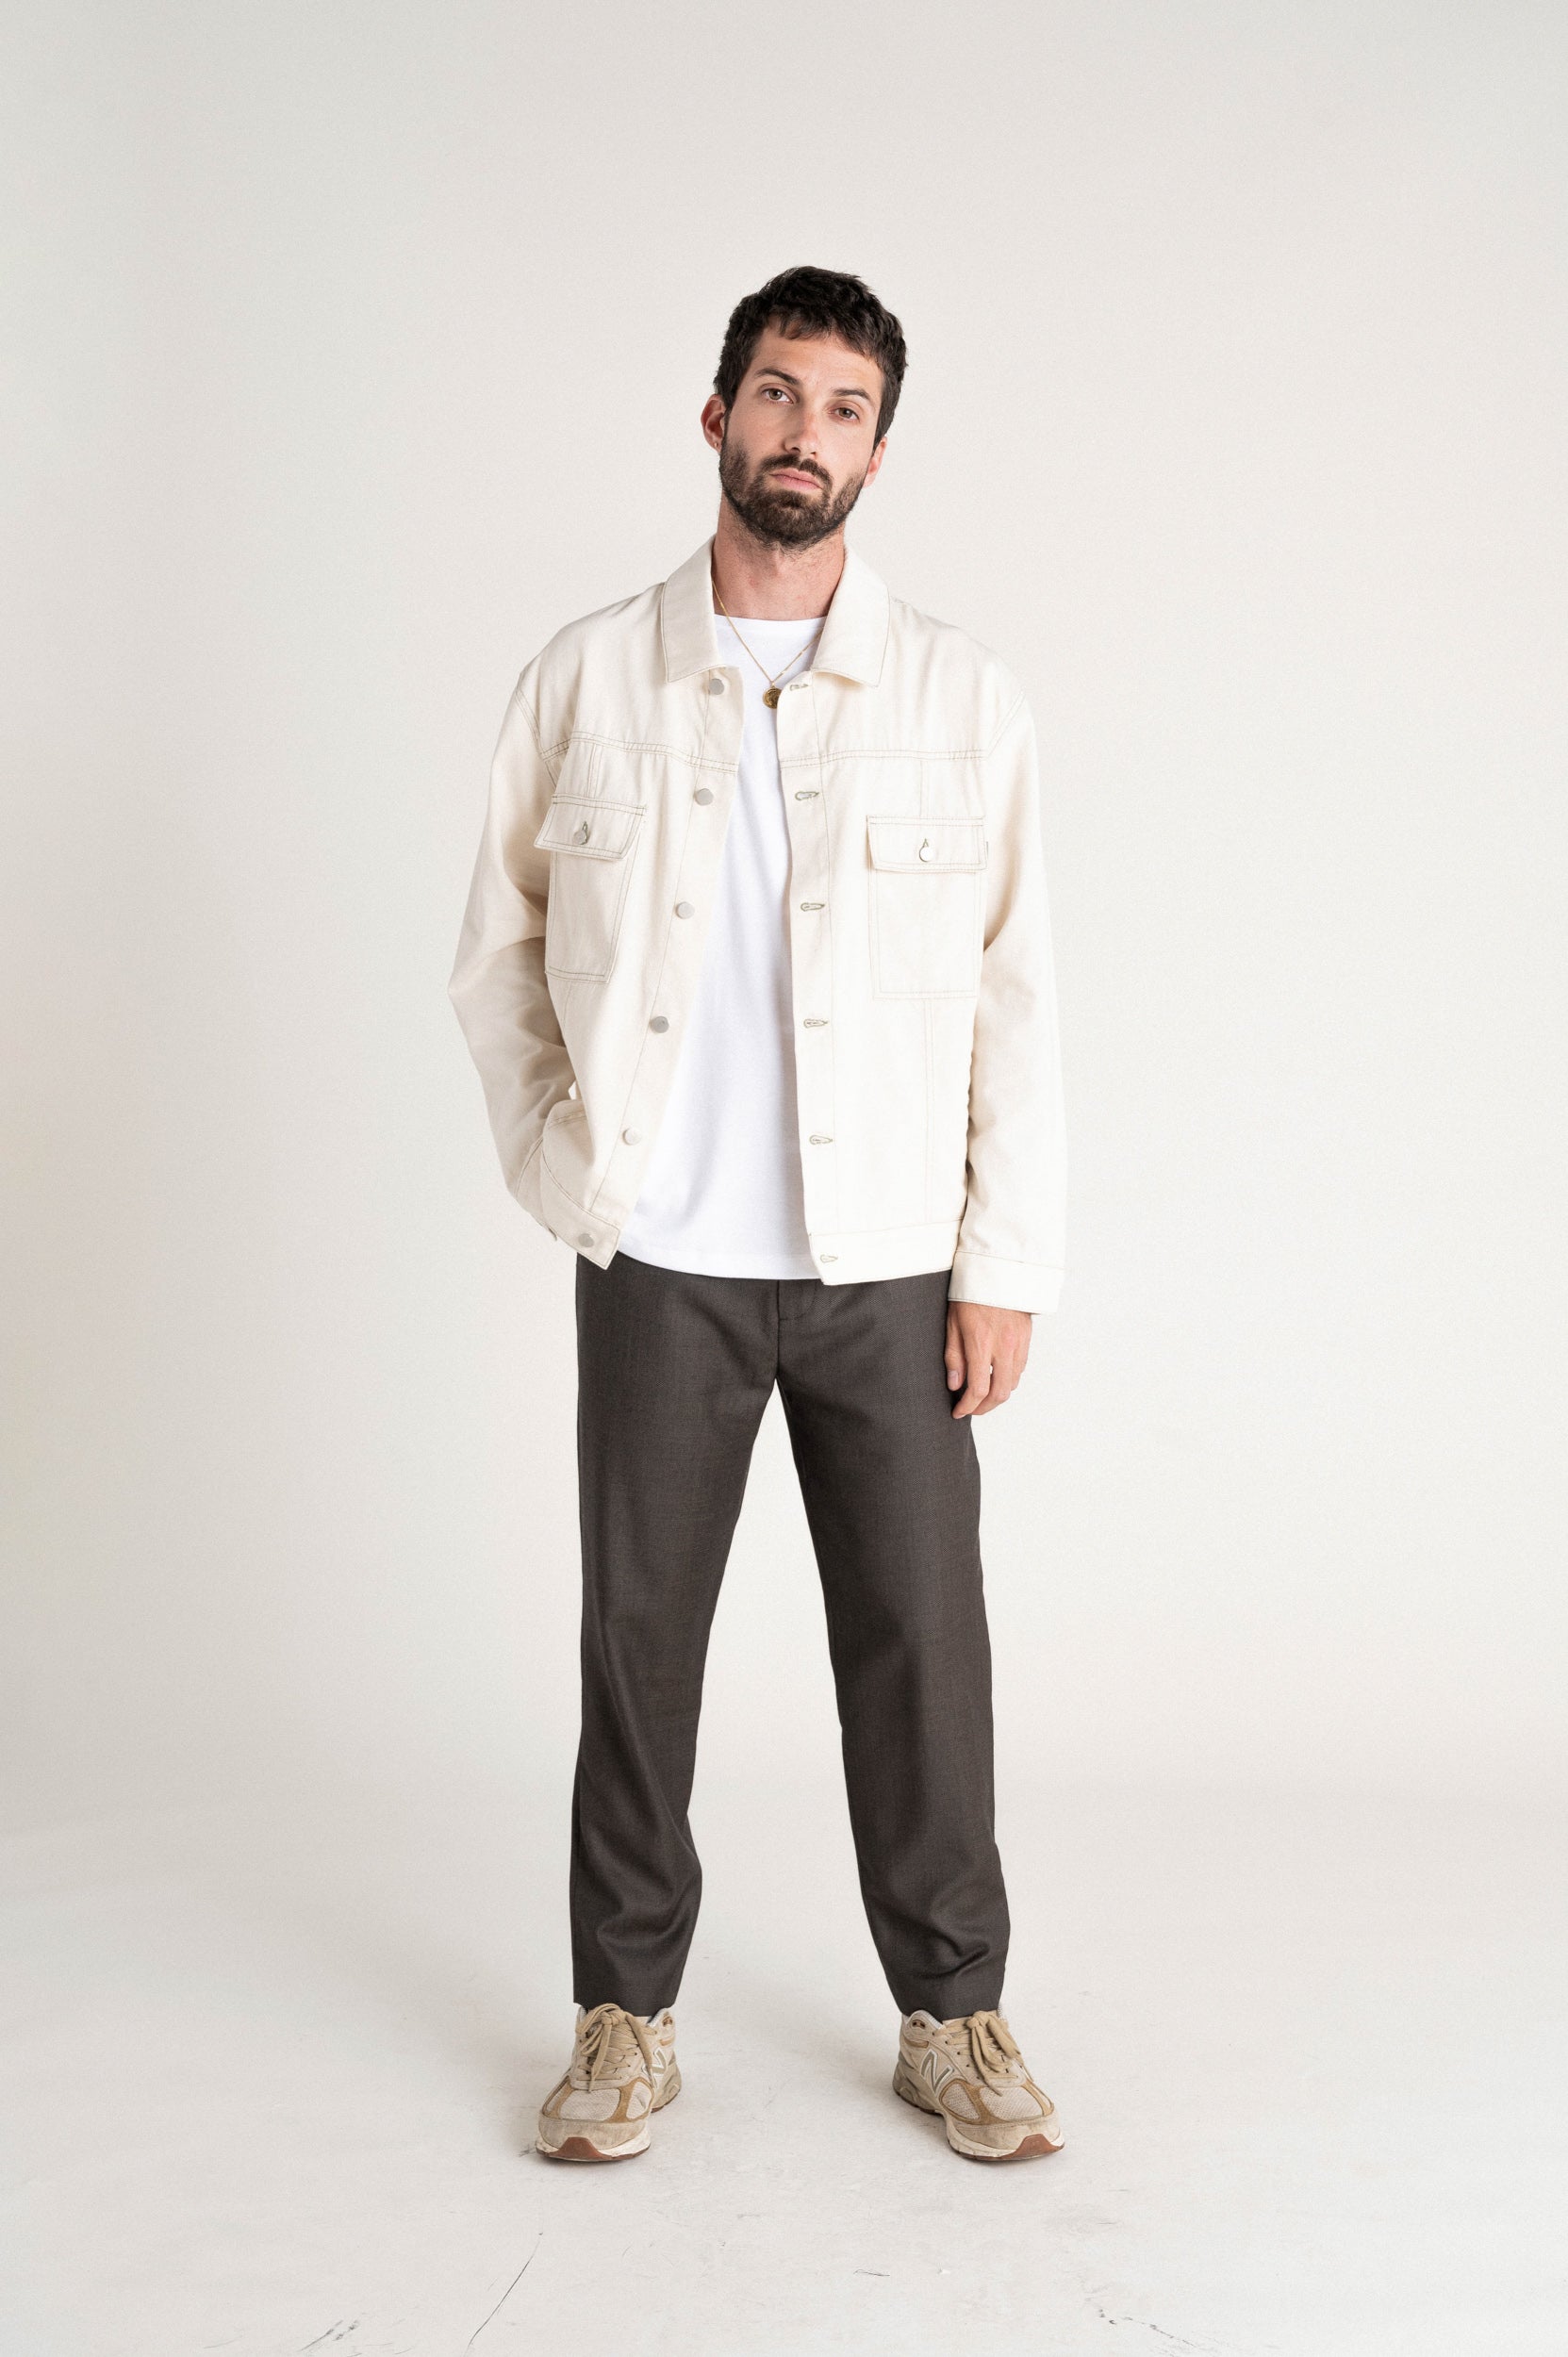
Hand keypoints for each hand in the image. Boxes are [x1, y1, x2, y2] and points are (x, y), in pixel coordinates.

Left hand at [945, 1301, 1032, 1417]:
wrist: (999, 1271)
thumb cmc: (970, 1294)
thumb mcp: (952, 1323)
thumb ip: (954, 1356)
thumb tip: (955, 1385)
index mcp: (981, 1343)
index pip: (977, 1389)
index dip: (967, 1406)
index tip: (958, 1411)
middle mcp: (1002, 1347)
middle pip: (999, 1394)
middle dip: (984, 1408)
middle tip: (971, 1410)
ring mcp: (1017, 1344)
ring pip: (1012, 1384)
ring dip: (997, 1396)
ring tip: (982, 1397)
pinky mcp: (1026, 1339)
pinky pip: (1020, 1369)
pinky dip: (1008, 1380)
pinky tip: (996, 1378)